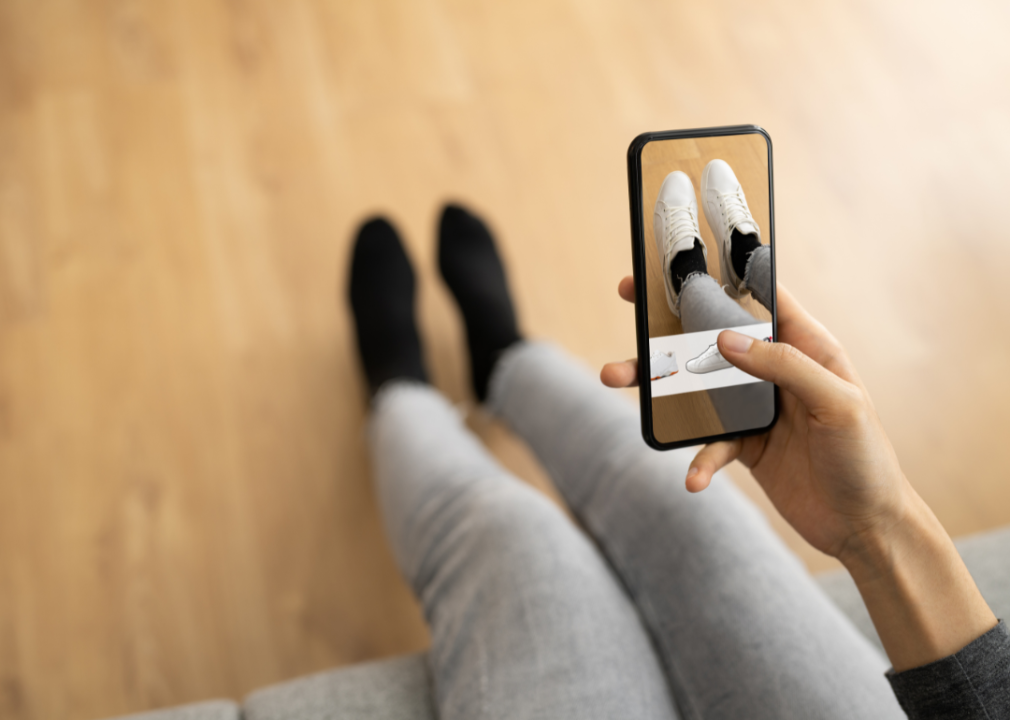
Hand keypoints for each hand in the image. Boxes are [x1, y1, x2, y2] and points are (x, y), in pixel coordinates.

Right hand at [603, 277, 995, 670]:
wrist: (865, 527)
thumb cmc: (866, 458)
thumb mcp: (839, 403)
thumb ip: (785, 366)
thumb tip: (726, 339)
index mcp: (806, 346)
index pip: (761, 296)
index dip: (723, 273)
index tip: (681, 258)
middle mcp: (775, 371)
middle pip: (713, 336)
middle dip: (669, 320)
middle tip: (628, 299)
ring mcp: (756, 408)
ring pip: (697, 386)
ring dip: (657, 386)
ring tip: (615, 378)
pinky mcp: (744, 445)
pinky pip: (709, 442)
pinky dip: (699, 459)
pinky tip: (695, 478)